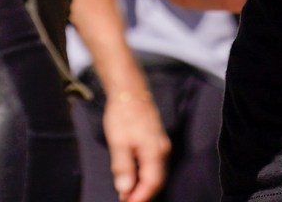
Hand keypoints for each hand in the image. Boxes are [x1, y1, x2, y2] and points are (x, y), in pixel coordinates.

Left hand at [99, 83, 171, 201]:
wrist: (129, 91)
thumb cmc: (123, 115)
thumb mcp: (118, 142)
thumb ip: (123, 167)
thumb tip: (125, 190)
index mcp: (155, 152)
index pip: (152, 183)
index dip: (140, 197)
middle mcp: (163, 151)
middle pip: (157, 180)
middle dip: (143, 194)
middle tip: (126, 201)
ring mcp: (162, 146)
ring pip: (156, 173)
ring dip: (144, 186)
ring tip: (128, 194)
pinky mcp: (157, 142)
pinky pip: (155, 165)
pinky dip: (145, 175)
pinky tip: (134, 178)